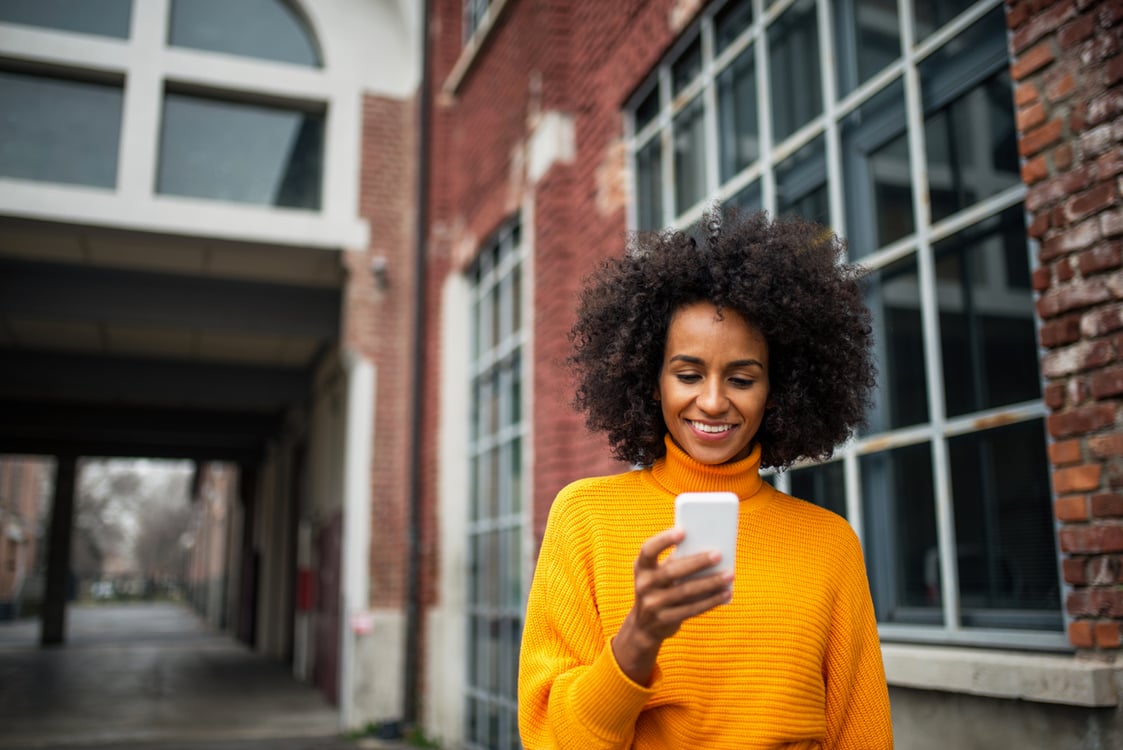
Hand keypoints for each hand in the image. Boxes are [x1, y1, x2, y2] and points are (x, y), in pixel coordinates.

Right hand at [611, 527, 733, 685]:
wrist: (644, 626)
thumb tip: (708, 548)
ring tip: (729, 574)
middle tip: (718, 554)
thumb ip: (676, 561)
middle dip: (697, 562)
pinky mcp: (665, 620)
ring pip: (685, 591)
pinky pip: (692, 609)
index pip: (649, 549)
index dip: (664, 540)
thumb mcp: (659, 573)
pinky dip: (711, 601)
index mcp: (642, 567)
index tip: (683, 531)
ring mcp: (652, 604)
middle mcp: (643, 585)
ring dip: (710, 582)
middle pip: (672, 571)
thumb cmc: (660, 588)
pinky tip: (726, 593)